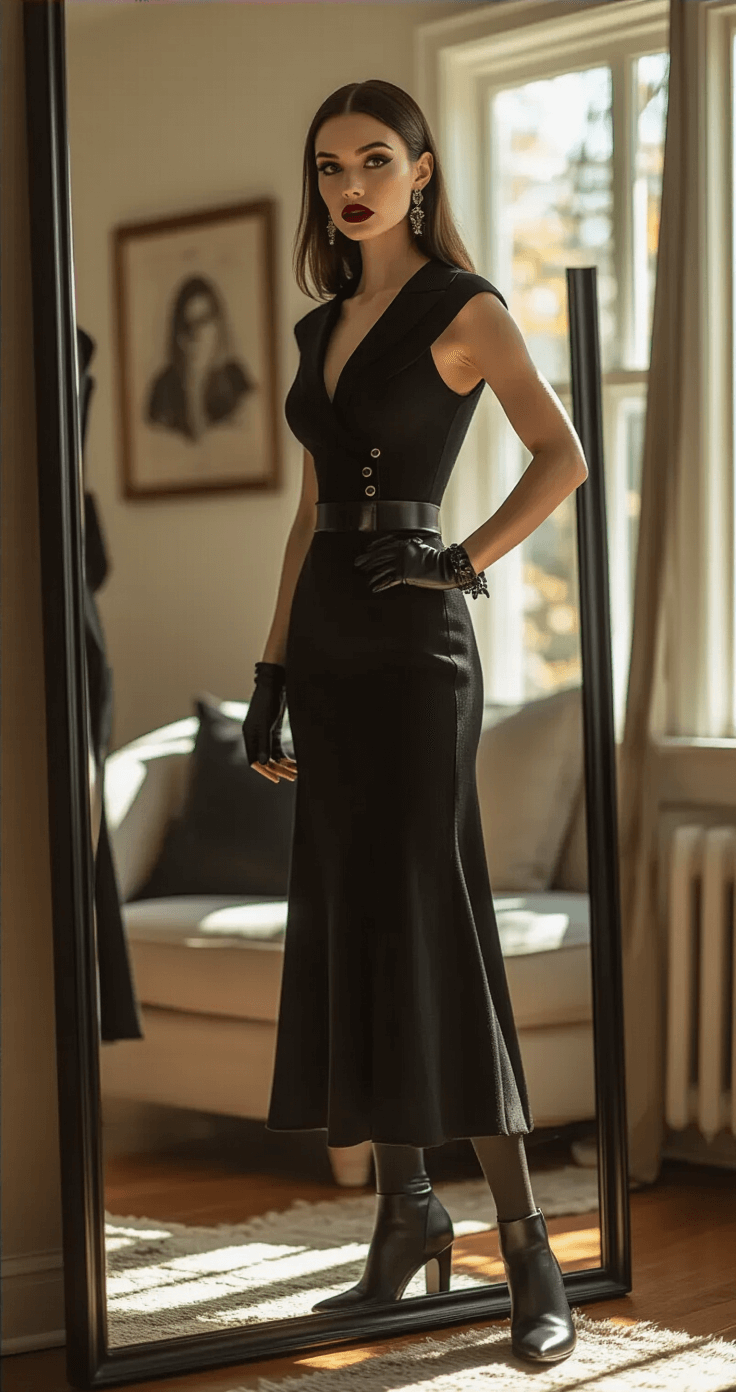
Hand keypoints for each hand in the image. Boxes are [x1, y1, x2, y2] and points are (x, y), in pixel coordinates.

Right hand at [241, 662, 296, 784]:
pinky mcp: (273, 730)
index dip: (265, 771)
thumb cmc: (268, 701)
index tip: (276, 779)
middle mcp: (255, 736)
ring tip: (296, 772)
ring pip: (272, 755)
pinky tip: (295, 762)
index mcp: (249, 735)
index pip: (254, 760)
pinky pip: (278, 748)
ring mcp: (264, 733)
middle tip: (291, 777)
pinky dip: (285, 755)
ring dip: (283, 764)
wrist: (276, 683)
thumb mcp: (266, 724)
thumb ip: (264, 743)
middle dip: (278, 769)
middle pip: (265, 759)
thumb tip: (263, 764)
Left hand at [354, 533, 469, 593]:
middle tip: (358, 563)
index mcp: (406, 544)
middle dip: (367, 560)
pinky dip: (380, 584)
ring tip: (364, 577)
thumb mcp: (425, 548)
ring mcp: (402, 563)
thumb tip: (412, 545)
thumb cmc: (439, 559)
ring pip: (382, 568)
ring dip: (371, 573)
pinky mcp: (404, 574)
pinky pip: (388, 580)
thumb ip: (415, 547)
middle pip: (380, 556)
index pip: (386, 544)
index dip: (375, 548)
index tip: (367, 550)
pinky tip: (373, 587)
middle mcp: (401, 552)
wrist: (447, 567)